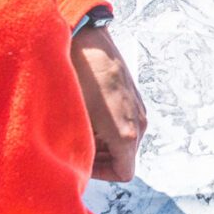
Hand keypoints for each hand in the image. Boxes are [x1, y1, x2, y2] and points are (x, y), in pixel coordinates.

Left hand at [69, 25, 146, 180]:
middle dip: (100, 158)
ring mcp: (138, 108)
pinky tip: (87, 111)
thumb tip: (75, 165)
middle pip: (124, 158)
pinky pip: (124, 122)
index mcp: (127, 134)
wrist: (85, 38)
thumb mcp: (74, 120)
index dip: (100, 174)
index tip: (81, 162)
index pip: (124, 174)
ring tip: (79, 126)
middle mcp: (139, 123)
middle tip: (75, 145)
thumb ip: (80, 149)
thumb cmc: (76, 78)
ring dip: (103, 141)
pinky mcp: (133, 96)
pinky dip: (107, 126)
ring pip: (124, 141)